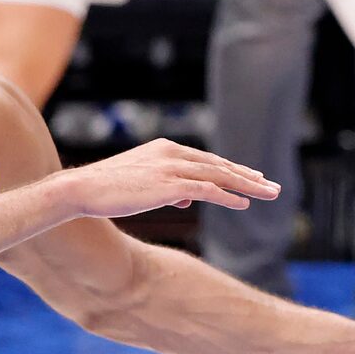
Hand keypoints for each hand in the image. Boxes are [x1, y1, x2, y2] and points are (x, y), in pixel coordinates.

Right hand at [64, 138, 279, 217]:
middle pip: (219, 165)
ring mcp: (171, 168)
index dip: (233, 170)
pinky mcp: (168, 184)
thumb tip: (187, 199)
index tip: (252, 178)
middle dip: (248, 177)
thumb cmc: (107, 190)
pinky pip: (207, 190)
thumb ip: (169, 189)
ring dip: (247, 186)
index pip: (208, 160)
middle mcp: (172, 154)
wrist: (83, 189)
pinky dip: (228, 196)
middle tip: (272, 187)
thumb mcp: (142, 186)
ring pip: (219, 176)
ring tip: (269, 194)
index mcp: (166, 149)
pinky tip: (244, 204)